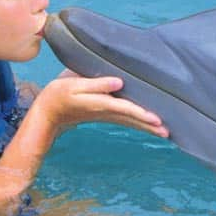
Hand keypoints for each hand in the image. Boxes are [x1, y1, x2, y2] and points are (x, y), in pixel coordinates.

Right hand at [36, 68, 169, 138]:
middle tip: (168, 132)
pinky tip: (149, 125)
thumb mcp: (74, 85)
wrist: (48, 112)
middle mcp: (106, 112)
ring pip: (131, 122)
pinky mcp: (105, 115)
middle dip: (150, 126)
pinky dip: (139, 123)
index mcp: (100, 104)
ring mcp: (106, 116)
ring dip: (147, 127)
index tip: (157, 119)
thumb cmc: (59, 94)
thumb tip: (119, 82)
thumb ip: (97, 84)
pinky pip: (126, 120)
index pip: (125, 109)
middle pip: (132, 120)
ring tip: (165, 132)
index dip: (141, 113)